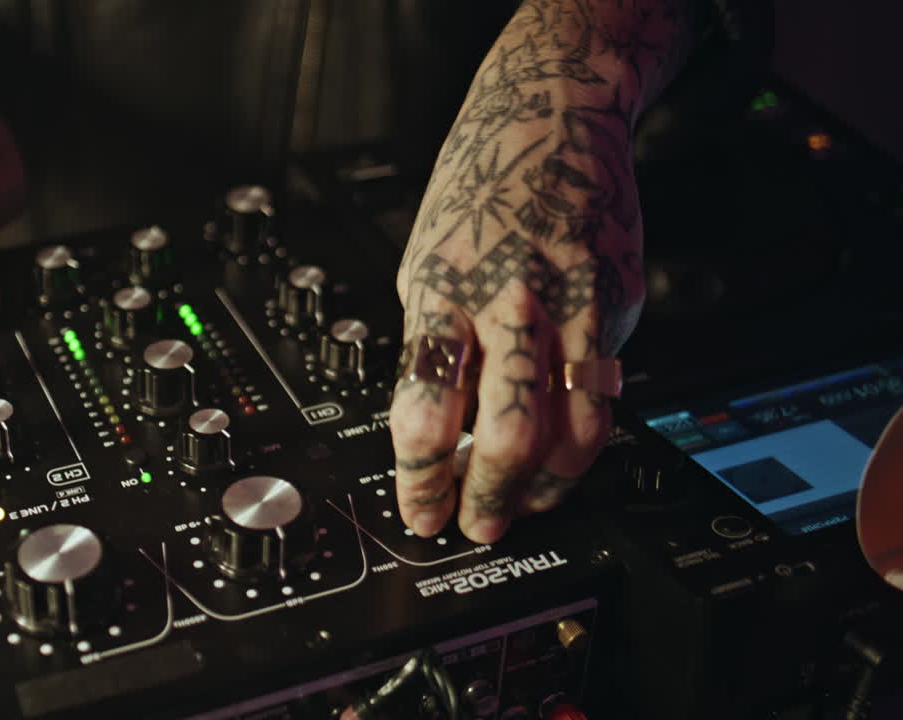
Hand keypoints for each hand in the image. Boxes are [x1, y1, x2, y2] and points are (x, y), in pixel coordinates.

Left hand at [388, 0, 689, 543]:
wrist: (552, 119)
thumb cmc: (476, 194)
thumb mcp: (423, 267)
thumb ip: (431, 348)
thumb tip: (436, 436)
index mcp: (440, 294)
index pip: (423, 414)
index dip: (418, 481)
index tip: (418, 511)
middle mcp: (507, 304)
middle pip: (506, 436)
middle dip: (487, 500)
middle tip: (475, 526)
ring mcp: (570, 307)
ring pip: (572, 432)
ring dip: (545, 488)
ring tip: (522, 505)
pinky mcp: (616, 307)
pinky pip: (604, 397)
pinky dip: (582, 441)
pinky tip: (560, 455)